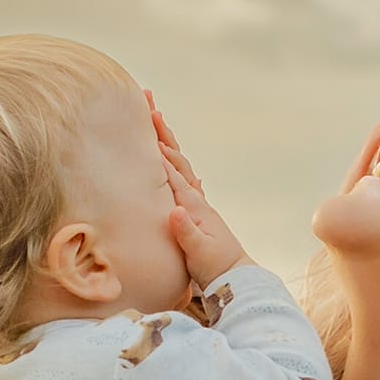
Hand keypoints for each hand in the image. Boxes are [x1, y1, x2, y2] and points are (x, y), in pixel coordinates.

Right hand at [150, 98, 250, 287]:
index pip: (172, 171)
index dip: (158, 148)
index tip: (145, 123)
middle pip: (175, 158)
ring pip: (177, 163)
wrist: (233, 277)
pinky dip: (169, 160)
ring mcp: (195, 203)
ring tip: (153, 116)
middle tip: (149, 102)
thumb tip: (176, 211)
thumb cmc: (215, 267)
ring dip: (165, 139)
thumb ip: (187, 232)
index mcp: (194, 205)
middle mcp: (195, 199)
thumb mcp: (199, 253)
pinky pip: (178, 177)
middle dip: (161, 131)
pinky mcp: (192, 211)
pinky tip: (164, 154)